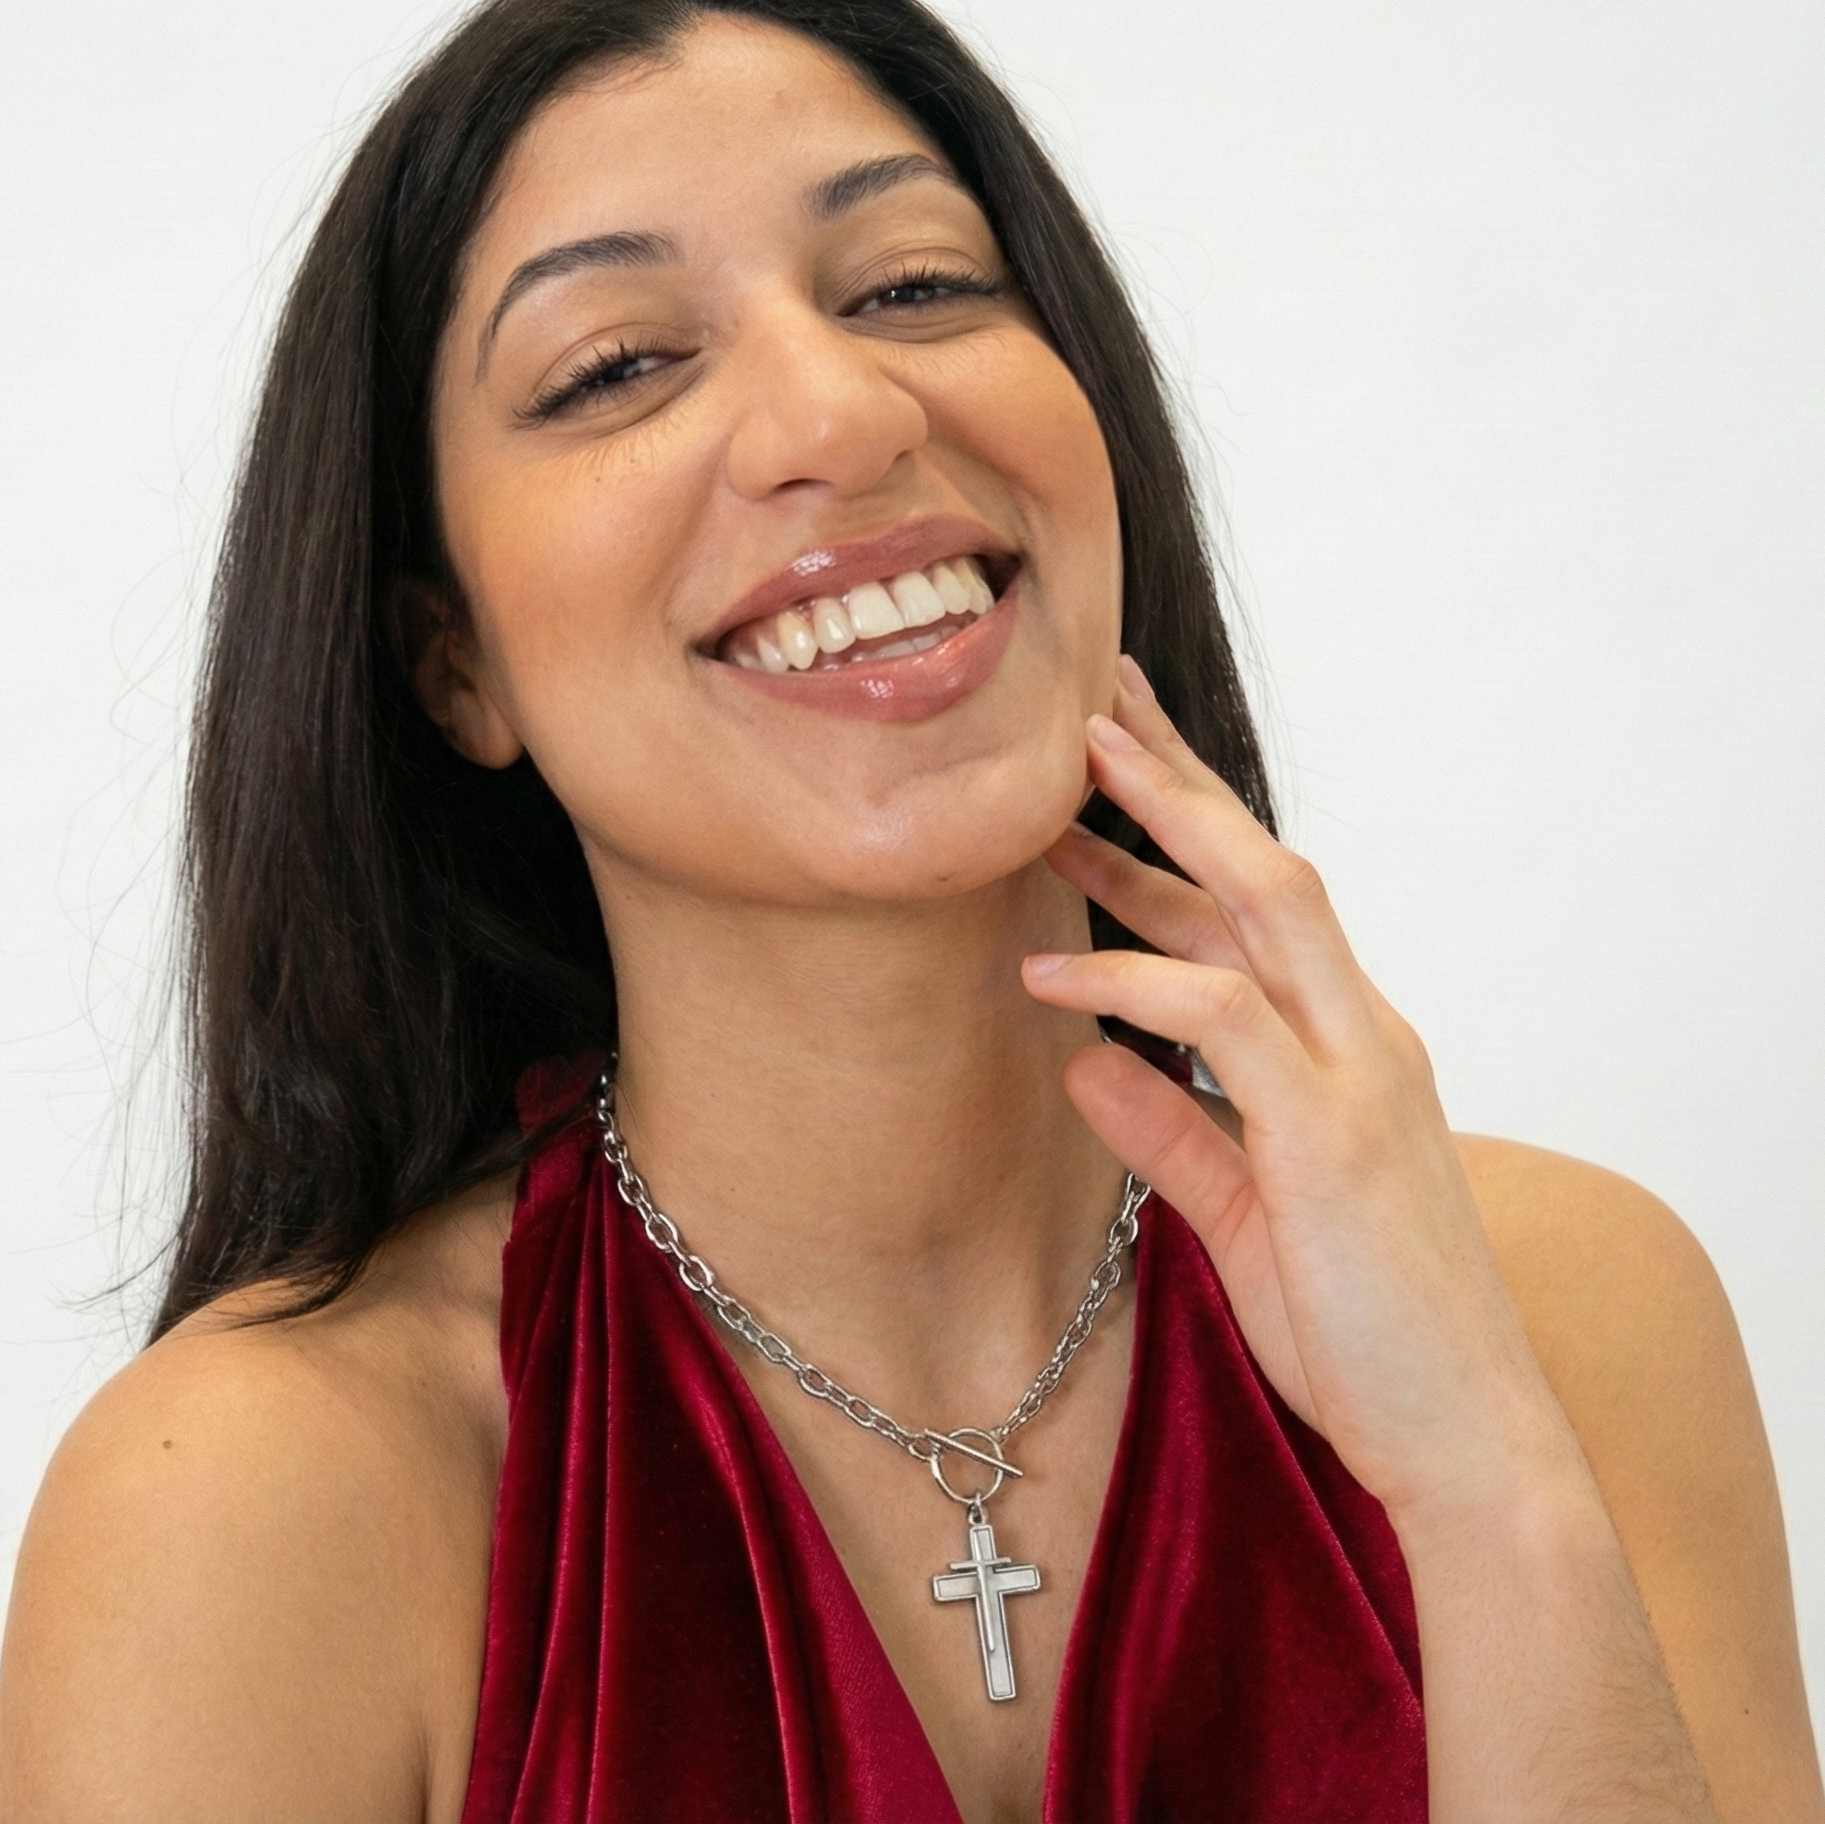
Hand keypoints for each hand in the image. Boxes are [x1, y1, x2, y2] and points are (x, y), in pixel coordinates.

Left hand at [1022, 657, 1572, 1521]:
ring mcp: (1360, 1074)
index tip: (1101, 781)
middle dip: (1177, 779)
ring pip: (1263, 901)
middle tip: (1092, 703)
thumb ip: (1168, 1129)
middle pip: (1265, 863)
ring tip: (1061, 776)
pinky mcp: (1337, 1133)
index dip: (1178, 836)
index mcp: (1349, 1048)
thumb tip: (1079, 1056)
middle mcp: (1364, 1034)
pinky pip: (1226, 1019)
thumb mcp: (1238, 1214)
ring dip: (1160, 830)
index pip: (1255, 910)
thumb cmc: (1361, 1329)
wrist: (1460, 1437)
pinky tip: (1043, 974)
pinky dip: (1132, 981)